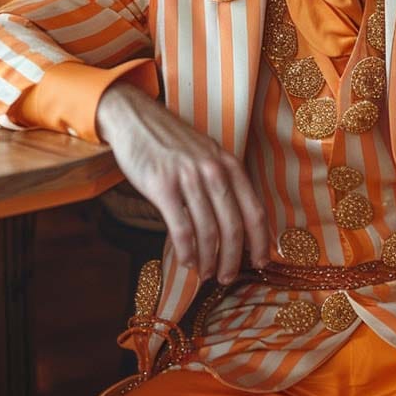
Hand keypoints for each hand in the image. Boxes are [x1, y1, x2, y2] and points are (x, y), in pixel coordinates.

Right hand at [95, 81, 269, 283]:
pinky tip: (186, 261)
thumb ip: (222, 181)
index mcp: (229, 164)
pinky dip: (187, 251)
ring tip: (205, 274)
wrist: (135, 118)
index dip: (260, 241)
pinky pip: (181, 227)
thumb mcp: (206, 154)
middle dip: (233, 258)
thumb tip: (235, 224)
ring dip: (208, 260)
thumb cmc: (171, 142)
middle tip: (227, 277)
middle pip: (233, 226)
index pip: (255, 209)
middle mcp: (213, 170)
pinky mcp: (162, 186)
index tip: (261, 262)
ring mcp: (188, 177)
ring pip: (208, 230)